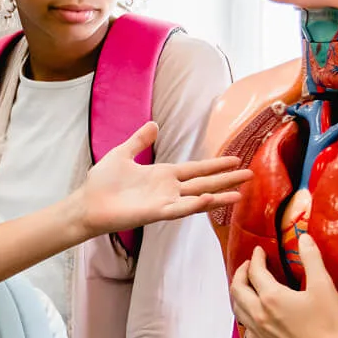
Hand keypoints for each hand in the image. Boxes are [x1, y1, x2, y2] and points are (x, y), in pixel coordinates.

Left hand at [74, 122, 249, 236]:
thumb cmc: (102, 182)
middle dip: (226, 179)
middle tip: (250, 175)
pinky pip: (179, 209)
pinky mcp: (154, 213)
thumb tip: (153, 124)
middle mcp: (168, 189)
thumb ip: (139, 141)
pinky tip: (208, 198)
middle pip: (204, 182)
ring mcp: (163, 202)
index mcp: (163, 174)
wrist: (87, 203)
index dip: (215, 164)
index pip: (196, 169)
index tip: (235, 159)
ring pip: (197, 198)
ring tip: (240, 194)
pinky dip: (194, 204)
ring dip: (218, 196)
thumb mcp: (122, 153)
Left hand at [230, 237, 337, 337]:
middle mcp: (258, 315)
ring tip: (246, 287)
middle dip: (240, 273)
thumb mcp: (323, 286)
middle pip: (237, 289)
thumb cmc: (329, 324)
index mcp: (271, 297)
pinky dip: (245, 318)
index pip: (255, 271)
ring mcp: (258, 334)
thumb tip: (304, 237)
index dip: (255, 258)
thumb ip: (312, 259)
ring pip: (237, 310)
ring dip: (238, 294)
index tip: (259, 251)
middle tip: (249, 266)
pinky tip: (253, 318)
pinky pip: (246, 331)